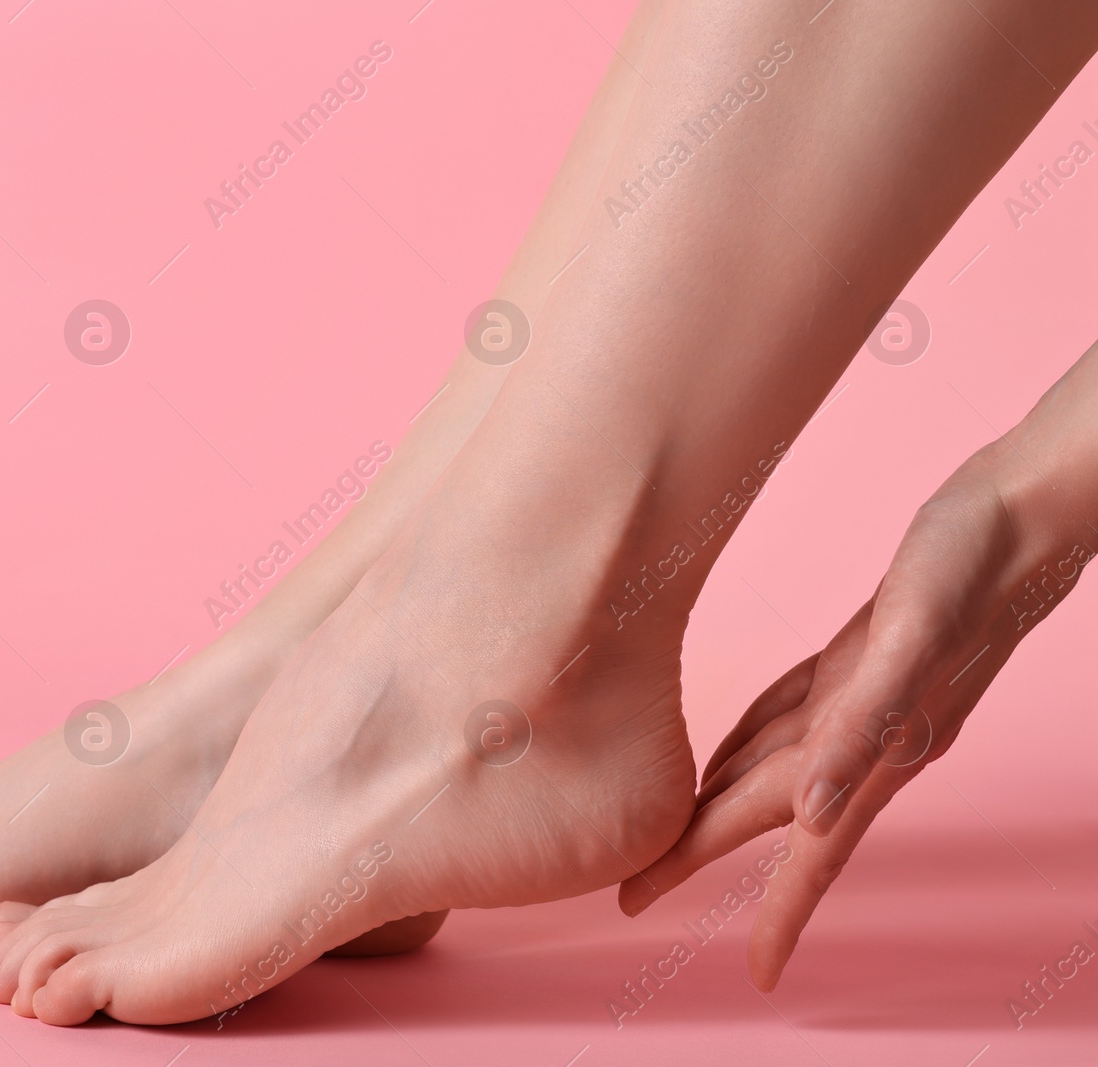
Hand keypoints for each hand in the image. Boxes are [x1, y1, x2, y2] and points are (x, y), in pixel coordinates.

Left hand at [618, 439, 1091, 988]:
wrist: (1022, 511)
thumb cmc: (971, 565)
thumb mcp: (914, 634)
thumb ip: (866, 725)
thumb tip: (813, 815)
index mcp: (878, 744)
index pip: (807, 849)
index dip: (778, 913)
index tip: (758, 975)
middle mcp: (868, 734)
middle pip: (765, 813)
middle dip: (701, 856)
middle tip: (635, 893)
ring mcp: (864, 698)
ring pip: (774, 768)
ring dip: (724, 807)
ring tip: (671, 837)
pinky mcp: (858, 659)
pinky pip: (790, 716)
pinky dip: (752, 740)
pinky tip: (729, 749)